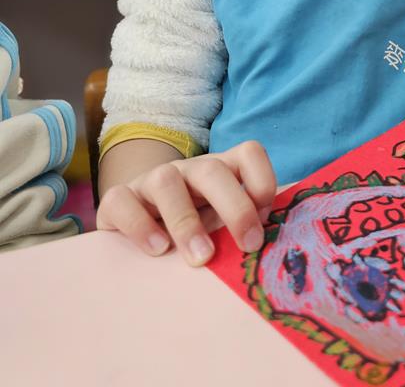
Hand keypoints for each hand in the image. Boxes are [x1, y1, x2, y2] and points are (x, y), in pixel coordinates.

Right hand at [97, 141, 276, 265]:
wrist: (136, 223)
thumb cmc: (192, 226)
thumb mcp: (221, 223)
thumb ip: (244, 226)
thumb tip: (277, 245)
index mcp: (220, 170)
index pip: (248, 153)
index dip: (263, 180)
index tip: (267, 220)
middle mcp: (188, 170)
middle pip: (212, 170)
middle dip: (235, 207)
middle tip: (248, 244)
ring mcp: (152, 181)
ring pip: (166, 181)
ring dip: (186, 221)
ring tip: (200, 257)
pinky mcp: (119, 199)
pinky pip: (122, 201)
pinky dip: (140, 225)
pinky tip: (157, 250)